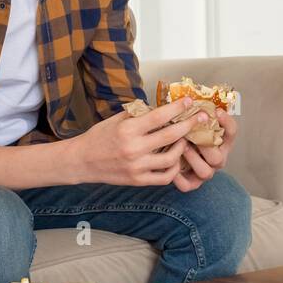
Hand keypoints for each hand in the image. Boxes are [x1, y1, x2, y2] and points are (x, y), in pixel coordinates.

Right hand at [69, 96, 211, 185]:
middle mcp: (134, 148)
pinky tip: (175, 160)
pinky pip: (164, 177)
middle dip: (189, 124)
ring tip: (184, 140)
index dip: (177, 108)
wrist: (82, 161)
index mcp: (128, 129)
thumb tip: (161, 106)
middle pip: (171, 135)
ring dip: (182, 147)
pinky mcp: (138, 180)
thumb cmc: (98, 137)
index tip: (189, 101)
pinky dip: (174, 168)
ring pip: (172, 158)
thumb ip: (138, 114)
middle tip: (200, 118)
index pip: (160, 116)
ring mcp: (137, 166)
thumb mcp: (115, 120)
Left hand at [170, 107, 237, 191]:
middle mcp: (216, 159)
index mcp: (219, 142)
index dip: (227, 123)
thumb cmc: (181, 135)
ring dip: (194, 159)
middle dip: (206, 145)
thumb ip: (192, 115)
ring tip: (183, 148)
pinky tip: (171, 166)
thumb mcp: (188, 124)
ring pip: (206, 172)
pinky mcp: (191, 184)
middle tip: (193, 134)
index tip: (217, 112)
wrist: (168, 158)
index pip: (231, 132)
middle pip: (219, 157)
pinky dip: (179, 178)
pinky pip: (188, 185)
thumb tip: (185, 97)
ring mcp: (204, 172)